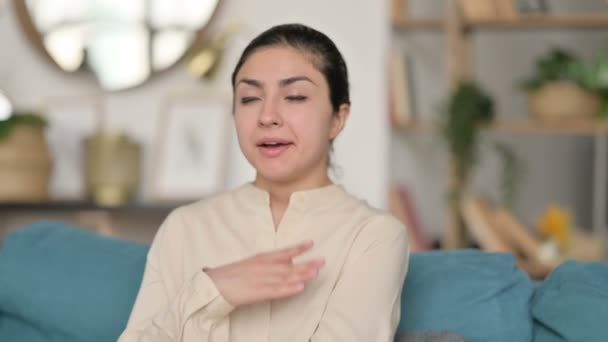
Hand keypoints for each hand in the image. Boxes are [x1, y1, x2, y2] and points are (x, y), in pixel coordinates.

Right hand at [205, 241, 323, 306]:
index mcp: (260, 258)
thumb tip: (282, 262)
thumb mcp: (248, 264)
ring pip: (286, 277)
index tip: (311, 243)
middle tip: (322, 261)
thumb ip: (265, 263)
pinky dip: (289, 289)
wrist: (213, 285)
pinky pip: (276, 291)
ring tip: (316, 272)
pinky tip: (300, 288)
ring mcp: (261, 280)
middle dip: (307, 263)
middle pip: (289, 265)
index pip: (283, 252)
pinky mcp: (257, 293)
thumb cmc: (229, 275)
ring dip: (302, 275)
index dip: (298, 248)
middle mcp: (263, 267)